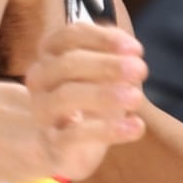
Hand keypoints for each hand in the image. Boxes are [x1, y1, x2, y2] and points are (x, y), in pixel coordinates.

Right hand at [23, 20, 145, 181]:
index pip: (70, 35)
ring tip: (136, 97)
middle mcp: (41, 79)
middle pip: (68, 63)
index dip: (103, 39)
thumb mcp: (103, 76)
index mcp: (51, 54)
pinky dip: (109, 130)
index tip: (136, 49)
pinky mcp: (53, 143)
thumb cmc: (88, 102)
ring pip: (66, 96)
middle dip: (107, 65)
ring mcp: (42, 111)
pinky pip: (75, 135)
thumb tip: (132, 52)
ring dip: (105, 94)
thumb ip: (115, 59)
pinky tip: (136, 126)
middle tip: (141, 70)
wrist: (63, 147)